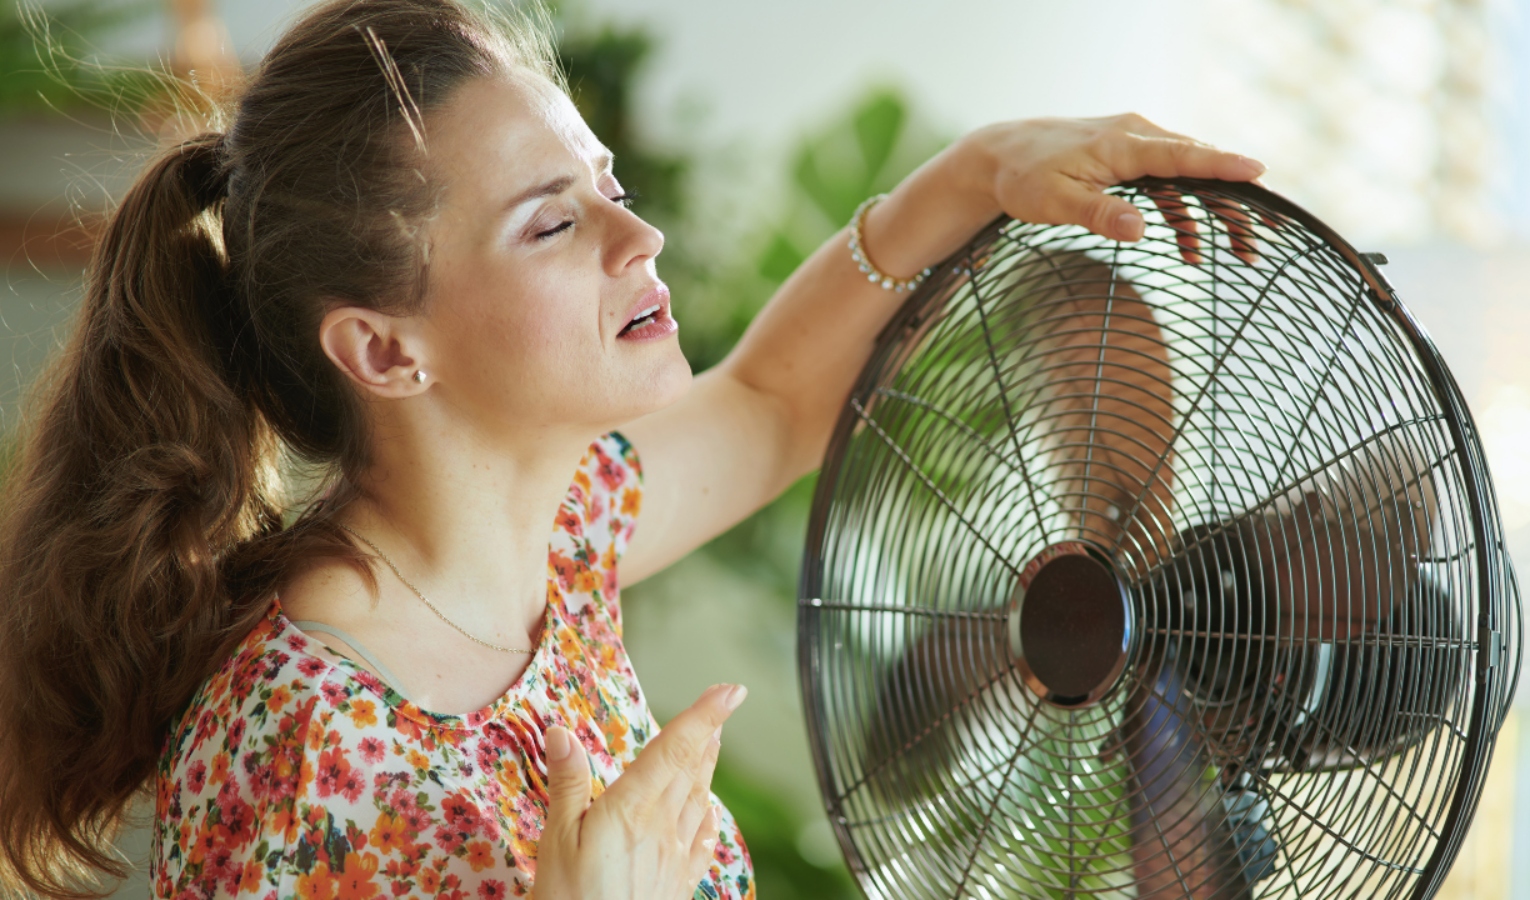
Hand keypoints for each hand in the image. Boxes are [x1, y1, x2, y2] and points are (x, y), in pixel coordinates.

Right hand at [534, 683, 746, 899]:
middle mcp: (662, 829)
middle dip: (707, 733)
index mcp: (631, 810)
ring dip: (708, 767)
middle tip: (725, 703)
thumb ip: (567, 785)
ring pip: (698, 801)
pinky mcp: (676, 887)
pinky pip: (701, 844)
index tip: (730, 690)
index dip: (704, 716)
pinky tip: (711, 812)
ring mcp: (673, 860)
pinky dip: (709, 819)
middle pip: (691, 770)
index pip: (673, 750)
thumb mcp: (554, 842)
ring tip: (715, 742)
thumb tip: (562, 731)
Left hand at [965, 113, 1265, 262]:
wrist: (1000, 155)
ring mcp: (1134, 146)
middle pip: (1198, 166)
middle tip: (1265, 232)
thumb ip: (1099, 215)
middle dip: (1235, 199)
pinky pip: (1167, 185)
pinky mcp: (1128, 161)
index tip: (1258, 171)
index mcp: (1122, 144)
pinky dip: (1181, 215)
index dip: (1221, 165)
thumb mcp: (1056, 202)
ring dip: (1214, 212)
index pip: (1182, 154)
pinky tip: (1190, 251)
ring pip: (1188, 177)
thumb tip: (1140, 230)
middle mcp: (1136, 136)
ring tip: (1242, 250)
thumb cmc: (1024, 178)